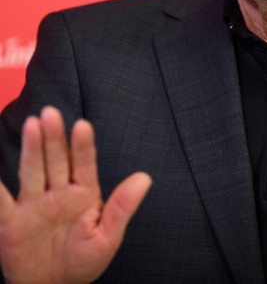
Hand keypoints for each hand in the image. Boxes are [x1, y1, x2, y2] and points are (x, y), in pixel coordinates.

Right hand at [0, 106, 151, 283]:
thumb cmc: (84, 261)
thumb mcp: (107, 237)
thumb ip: (122, 207)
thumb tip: (145, 178)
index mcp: (84, 193)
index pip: (83, 163)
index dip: (83, 145)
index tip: (83, 125)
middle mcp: (59, 193)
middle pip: (56, 160)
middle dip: (54, 138)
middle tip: (51, 113)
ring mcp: (34, 204)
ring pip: (33, 171)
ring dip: (32, 149)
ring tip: (34, 124)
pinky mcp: (12, 221)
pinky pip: (0, 201)